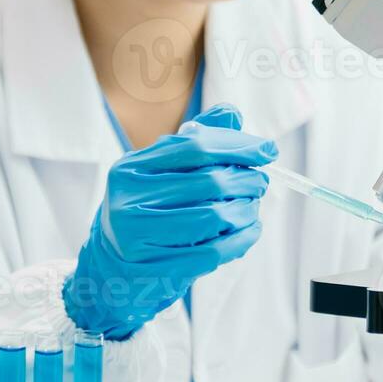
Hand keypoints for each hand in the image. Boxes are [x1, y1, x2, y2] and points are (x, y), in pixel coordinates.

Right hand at [63, 104, 275, 338]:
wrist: (115, 265)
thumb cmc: (146, 209)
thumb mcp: (159, 172)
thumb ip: (194, 141)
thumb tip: (232, 114)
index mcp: (132, 167)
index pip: (195, 146)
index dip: (237, 146)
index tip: (268, 150)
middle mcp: (130, 199)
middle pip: (208, 182)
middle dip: (246, 180)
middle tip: (261, 183)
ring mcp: (140, 236)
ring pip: (213, 217)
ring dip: (245, 211)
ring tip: (252, 207)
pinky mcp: (156, 267)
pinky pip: (213, 252)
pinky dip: (241, 240)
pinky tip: (250, 231)